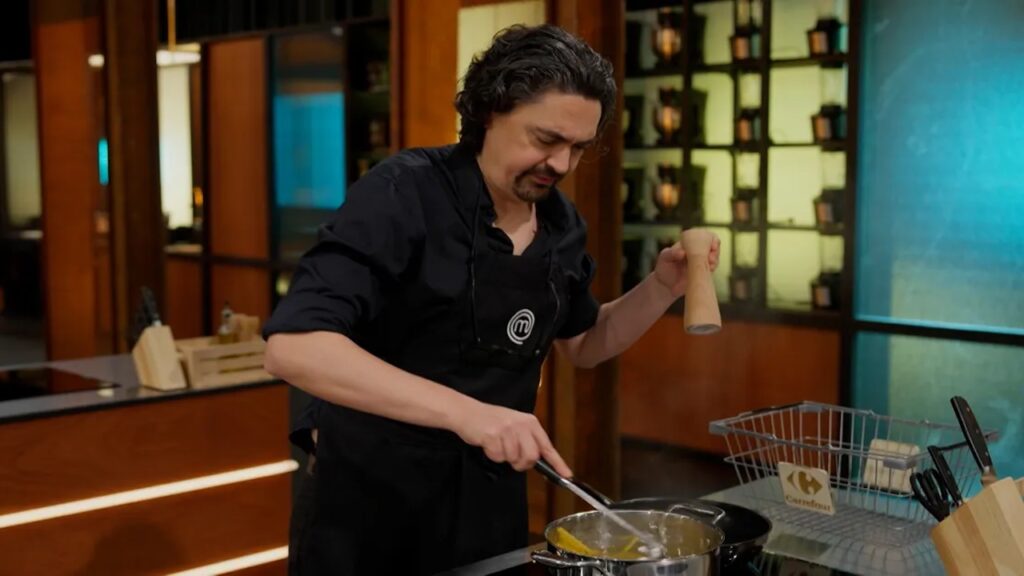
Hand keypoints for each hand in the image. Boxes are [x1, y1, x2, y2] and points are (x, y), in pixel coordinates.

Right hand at [453, 400, 572, 475]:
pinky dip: (492, 455)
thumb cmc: (491, 421)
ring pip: (514, 459)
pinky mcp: (494, 435)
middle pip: (531, 457)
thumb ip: (527, 440)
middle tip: (512, 458)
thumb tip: (537, 460)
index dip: (558, 463)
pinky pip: (498, 457)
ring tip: (497, 444)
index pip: (547, 446)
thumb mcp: (514, 425)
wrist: (468, 412)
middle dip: (521, 463)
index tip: (567, 475)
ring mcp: (508, 429)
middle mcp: (521, 425)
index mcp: (530, 422)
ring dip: (504, 457)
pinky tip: (488, 443)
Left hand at [653, 231, 720, 297]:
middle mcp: (695, 250)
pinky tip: (709, 270)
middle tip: (711, 258)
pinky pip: (712, 266)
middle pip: (712, 244)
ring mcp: (700, 260)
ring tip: (710, 266)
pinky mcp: (702, 271)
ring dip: (715, 259)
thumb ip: (671, 254)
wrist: (665, 286)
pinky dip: (713, 267)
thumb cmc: (663, 269)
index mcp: (687, 243)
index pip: (702, 235)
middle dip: (715, 250)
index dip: (710, 239)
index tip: (712, 246)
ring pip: (714, 256)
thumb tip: (682, 252)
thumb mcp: (664, 259)